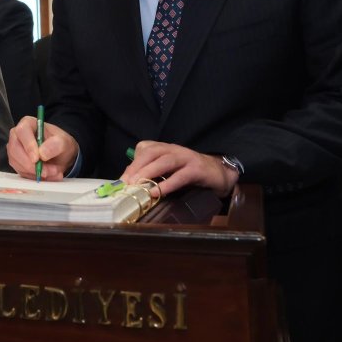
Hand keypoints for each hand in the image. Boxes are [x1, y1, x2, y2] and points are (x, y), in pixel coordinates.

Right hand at [7, 116, 77, 180]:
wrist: (60, 155)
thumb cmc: (60, 143)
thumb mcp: (64, 142)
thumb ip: (56, 145)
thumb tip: (42, 153)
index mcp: (28, 123)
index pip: (22, 131)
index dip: (28, 145)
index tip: (37, 159)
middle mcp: (17, 135)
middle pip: (15, 149)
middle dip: (30, 164)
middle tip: (47, 171)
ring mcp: (14, 149)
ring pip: (16, 162)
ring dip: (34, 172)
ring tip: (52, 173)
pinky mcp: (16, 162)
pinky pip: (20, 171)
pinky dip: (34, 176)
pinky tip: (47, 175)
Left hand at [122, 141, 237, 197]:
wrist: (219, 173)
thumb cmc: (190, 173)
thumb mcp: (169, 170)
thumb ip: (152, 173)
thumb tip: (130, 183)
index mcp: (165, 148)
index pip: (144, 149)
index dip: (133, 164)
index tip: (122, 179)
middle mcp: (174, 149)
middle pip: (151, 152)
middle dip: (137, 167)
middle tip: (126, 183)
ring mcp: (186, 158)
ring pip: (165, 161)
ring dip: (149, 172)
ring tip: (138, 185)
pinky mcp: (198, 169)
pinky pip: (181, 176)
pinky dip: (168, 184)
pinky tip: (158, 193)